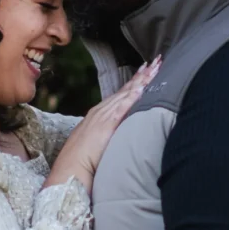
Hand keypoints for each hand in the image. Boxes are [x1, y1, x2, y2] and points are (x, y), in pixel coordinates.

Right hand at [46, 56, 161, 191]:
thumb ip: (108, 134)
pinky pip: (121, 107)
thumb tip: (120, 134)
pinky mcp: (106, 124)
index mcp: (100, 114)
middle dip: (143, 75)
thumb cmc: (82, 160)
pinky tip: (142, 88)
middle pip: (126, 89)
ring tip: (156, 68)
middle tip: (158, 61)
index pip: (122, 94)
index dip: (135, 82)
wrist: (70, 169)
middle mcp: (102, 111)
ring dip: (142, 81)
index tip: (147, 70)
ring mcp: (103, 116)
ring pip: (126, 94)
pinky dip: (132, 97)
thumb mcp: (96, 142)